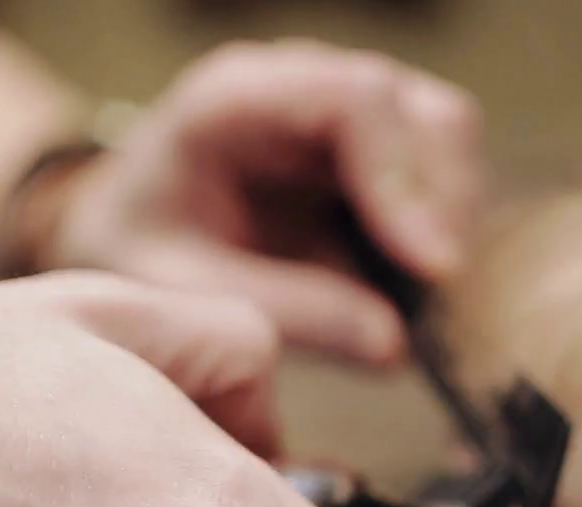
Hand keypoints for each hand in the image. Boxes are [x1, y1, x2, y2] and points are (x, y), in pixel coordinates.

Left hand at [46, 41, 483, 365]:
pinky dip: (442, 241)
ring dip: (452, 230)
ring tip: (419, 310)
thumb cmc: (143, 242)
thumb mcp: (186, 286)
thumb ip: (284, 309)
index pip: (359, 103)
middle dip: (446, 214)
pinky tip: (412, 298)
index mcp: (243, 96)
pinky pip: (443, 182)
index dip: (407, 182)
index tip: (433, 269)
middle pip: (428, 116)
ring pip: (451, 145)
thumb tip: (395, 347)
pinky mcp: (382, 149)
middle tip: (436, 308)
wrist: (129, 220)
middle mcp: (312, 84)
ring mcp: (355, 111)